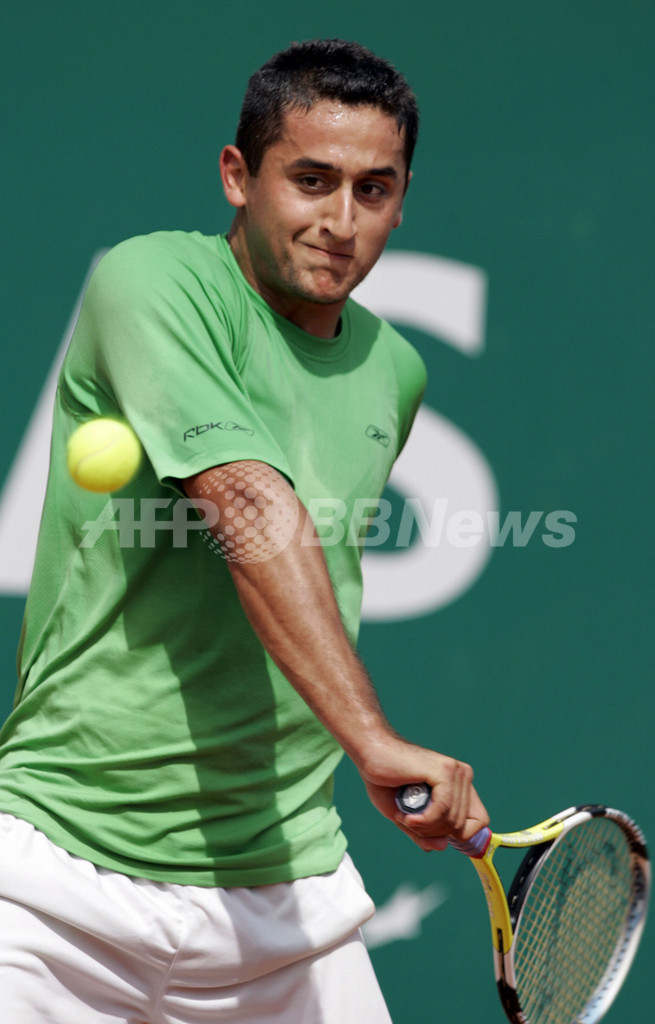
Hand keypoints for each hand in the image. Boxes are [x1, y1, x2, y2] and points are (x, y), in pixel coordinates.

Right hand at [359, 741, 488, 851]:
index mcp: (459, 785)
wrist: (370, 753)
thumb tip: (442, 846)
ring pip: (453, 821)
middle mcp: (462, 776)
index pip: (479, 821)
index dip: (459, 835)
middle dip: (434, 833)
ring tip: (405, 816)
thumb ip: (425, 833)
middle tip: (410, 822)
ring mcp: (455, 772)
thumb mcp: (407, 816)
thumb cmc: (386, 780)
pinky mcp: (444, 770)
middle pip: (462, 827)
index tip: (431, 833)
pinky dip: (424, 820)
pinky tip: (408, 817)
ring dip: (426, 828)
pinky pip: (443, 810)